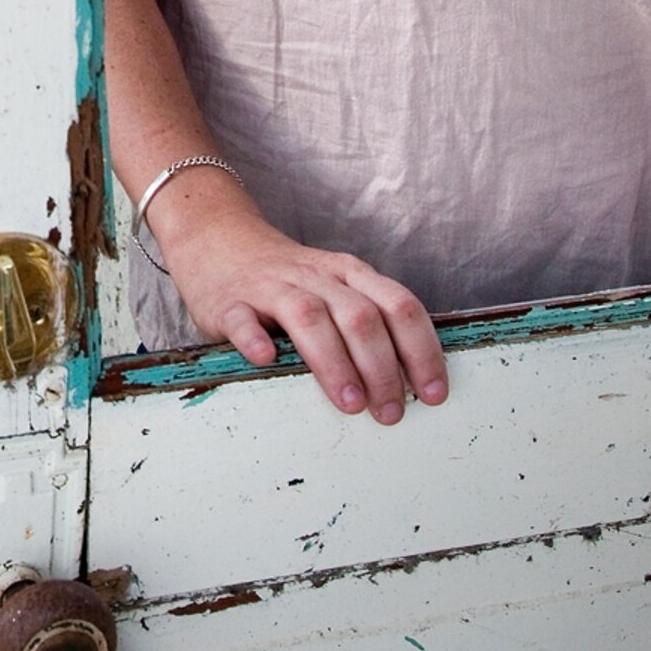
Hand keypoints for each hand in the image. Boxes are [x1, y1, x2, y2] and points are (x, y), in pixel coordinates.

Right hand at [160, 188, 446, 422]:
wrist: (216, 238)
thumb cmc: (288, 280)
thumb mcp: (336, 287)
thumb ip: (370, 321)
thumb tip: (414, 382)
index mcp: (350, 275)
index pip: (399, 306)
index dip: (422, 350)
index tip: (433, 392)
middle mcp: (315, 277)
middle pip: (360, 316)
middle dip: (381, 368)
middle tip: (390, 412)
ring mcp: (270, 286)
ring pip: (310, 316)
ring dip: (334, 361)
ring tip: (350, 403)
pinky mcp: (228, 301)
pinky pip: (243, 318)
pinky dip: (255, 338)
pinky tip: (266, 358)